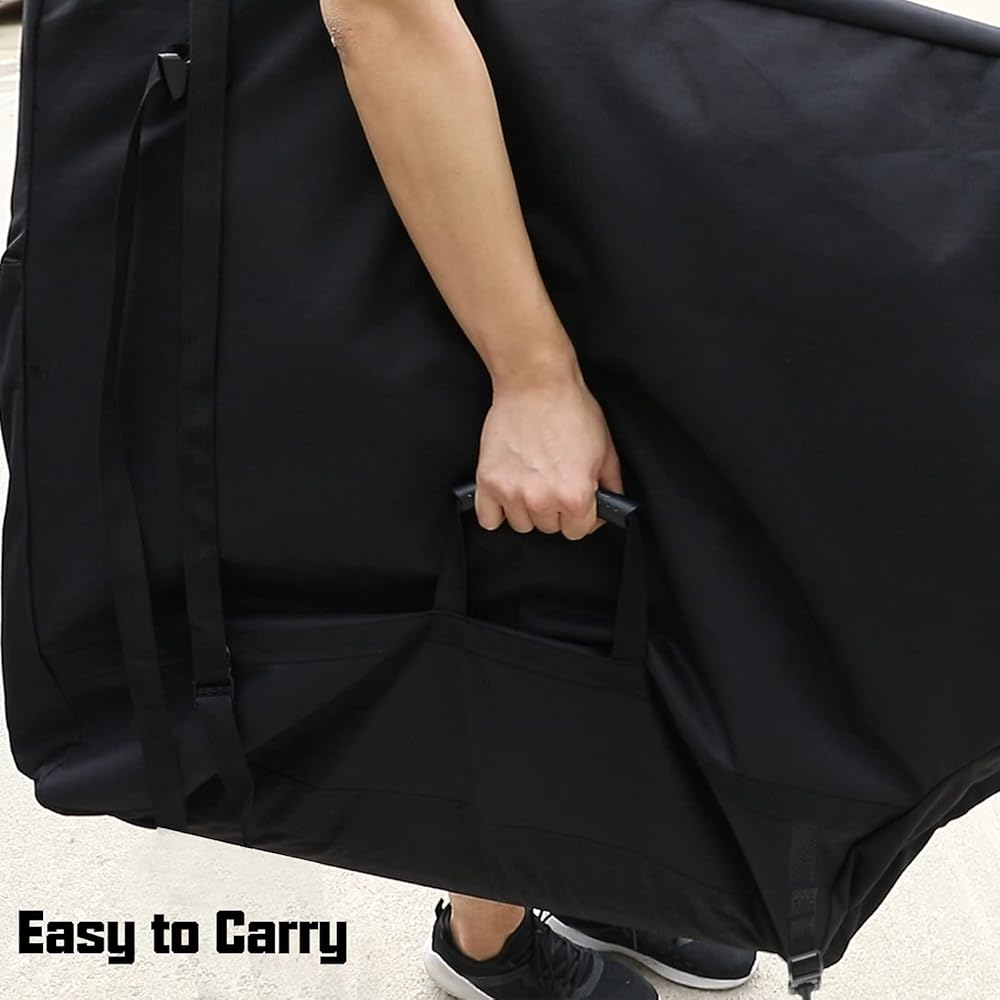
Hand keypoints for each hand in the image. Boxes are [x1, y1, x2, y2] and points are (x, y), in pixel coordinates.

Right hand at [474, 361, 623, 540]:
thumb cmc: (570, 409)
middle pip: (549, 528)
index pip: (578, 531)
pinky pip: (488, 519)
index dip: (582, 516)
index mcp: (575, 496)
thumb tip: (610, 505)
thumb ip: (610, 485)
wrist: (536, 383)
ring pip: (521, 524)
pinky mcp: (488, 481)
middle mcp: (542, 500)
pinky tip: (507, 495)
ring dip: (527, 510)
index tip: (578, 504)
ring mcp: (511, 493)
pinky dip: (496, 512)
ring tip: (532, 482)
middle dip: (555, 510)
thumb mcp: (606, 449)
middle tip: (554, 483)